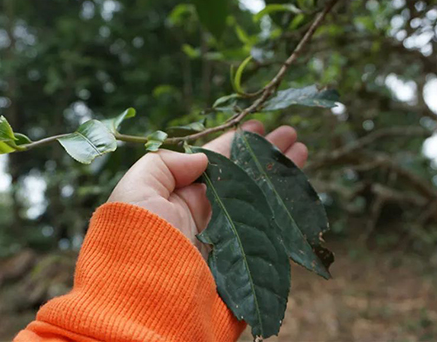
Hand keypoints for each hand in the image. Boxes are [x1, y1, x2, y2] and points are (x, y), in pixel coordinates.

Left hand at [107, 120, 309, 257]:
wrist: (151, 309)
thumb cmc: (136, 245)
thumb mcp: (134, 193)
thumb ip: (164, 165)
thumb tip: (203, 159)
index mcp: (176, 198)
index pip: (212, 163)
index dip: (236, 143)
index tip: (258, 126)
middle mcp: (203, 217)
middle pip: (241, 179)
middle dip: (265, 157)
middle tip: (291, 135)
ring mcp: (227, 241)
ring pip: (260, 202)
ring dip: (280, 178)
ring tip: (302, 153)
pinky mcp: (245, 264)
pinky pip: (271, 233)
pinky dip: (287, 214)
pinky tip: (299, 194)